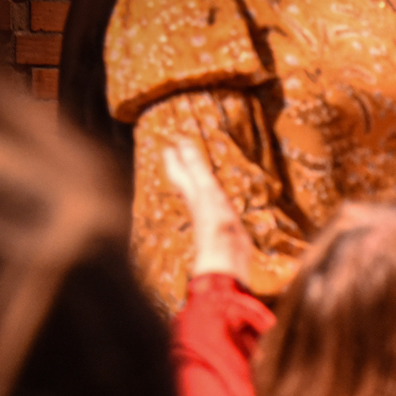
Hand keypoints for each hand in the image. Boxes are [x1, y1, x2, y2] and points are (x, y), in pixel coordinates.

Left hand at [163, 142, 250, 286]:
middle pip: (184, 181)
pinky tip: (216, 196)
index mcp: (191, 191)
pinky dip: (212, 194)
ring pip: (197, 191)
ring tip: (197, 171)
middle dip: (181, 167)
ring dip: (196, 180)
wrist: (226, 254)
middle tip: (179, 154)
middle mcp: (196, 201)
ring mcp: (208, 212)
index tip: (169, 143)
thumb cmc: (213, 221)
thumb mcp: (204, 188)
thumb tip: (181, 141)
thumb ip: (195, 166)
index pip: (177, 170)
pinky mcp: (221, 221)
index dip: (173, 157)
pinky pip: (213, 202)